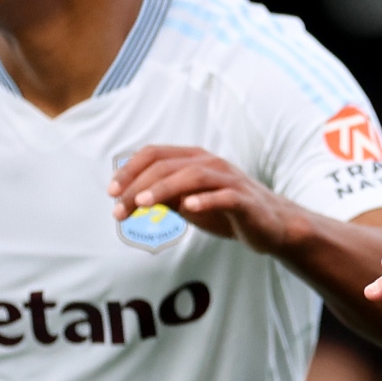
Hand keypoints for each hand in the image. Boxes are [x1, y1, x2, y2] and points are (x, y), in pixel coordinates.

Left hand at [111, 145, 297, 254]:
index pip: (154, 155)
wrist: (270, 226)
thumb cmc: (226, 212)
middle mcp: (210, 163)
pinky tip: (188, 208)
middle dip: (137, 185)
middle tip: (119, 208)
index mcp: (193, 159)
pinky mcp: (245, 200)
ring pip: (191, 176)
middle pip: (166, 165)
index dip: (129, 170)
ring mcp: (229, 179)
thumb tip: (129, 197)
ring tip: (142, 203)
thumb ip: (163, 197)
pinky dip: (205, 200)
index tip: (111, 192)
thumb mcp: (188, 203)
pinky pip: (224, 196)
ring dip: (163, 189)